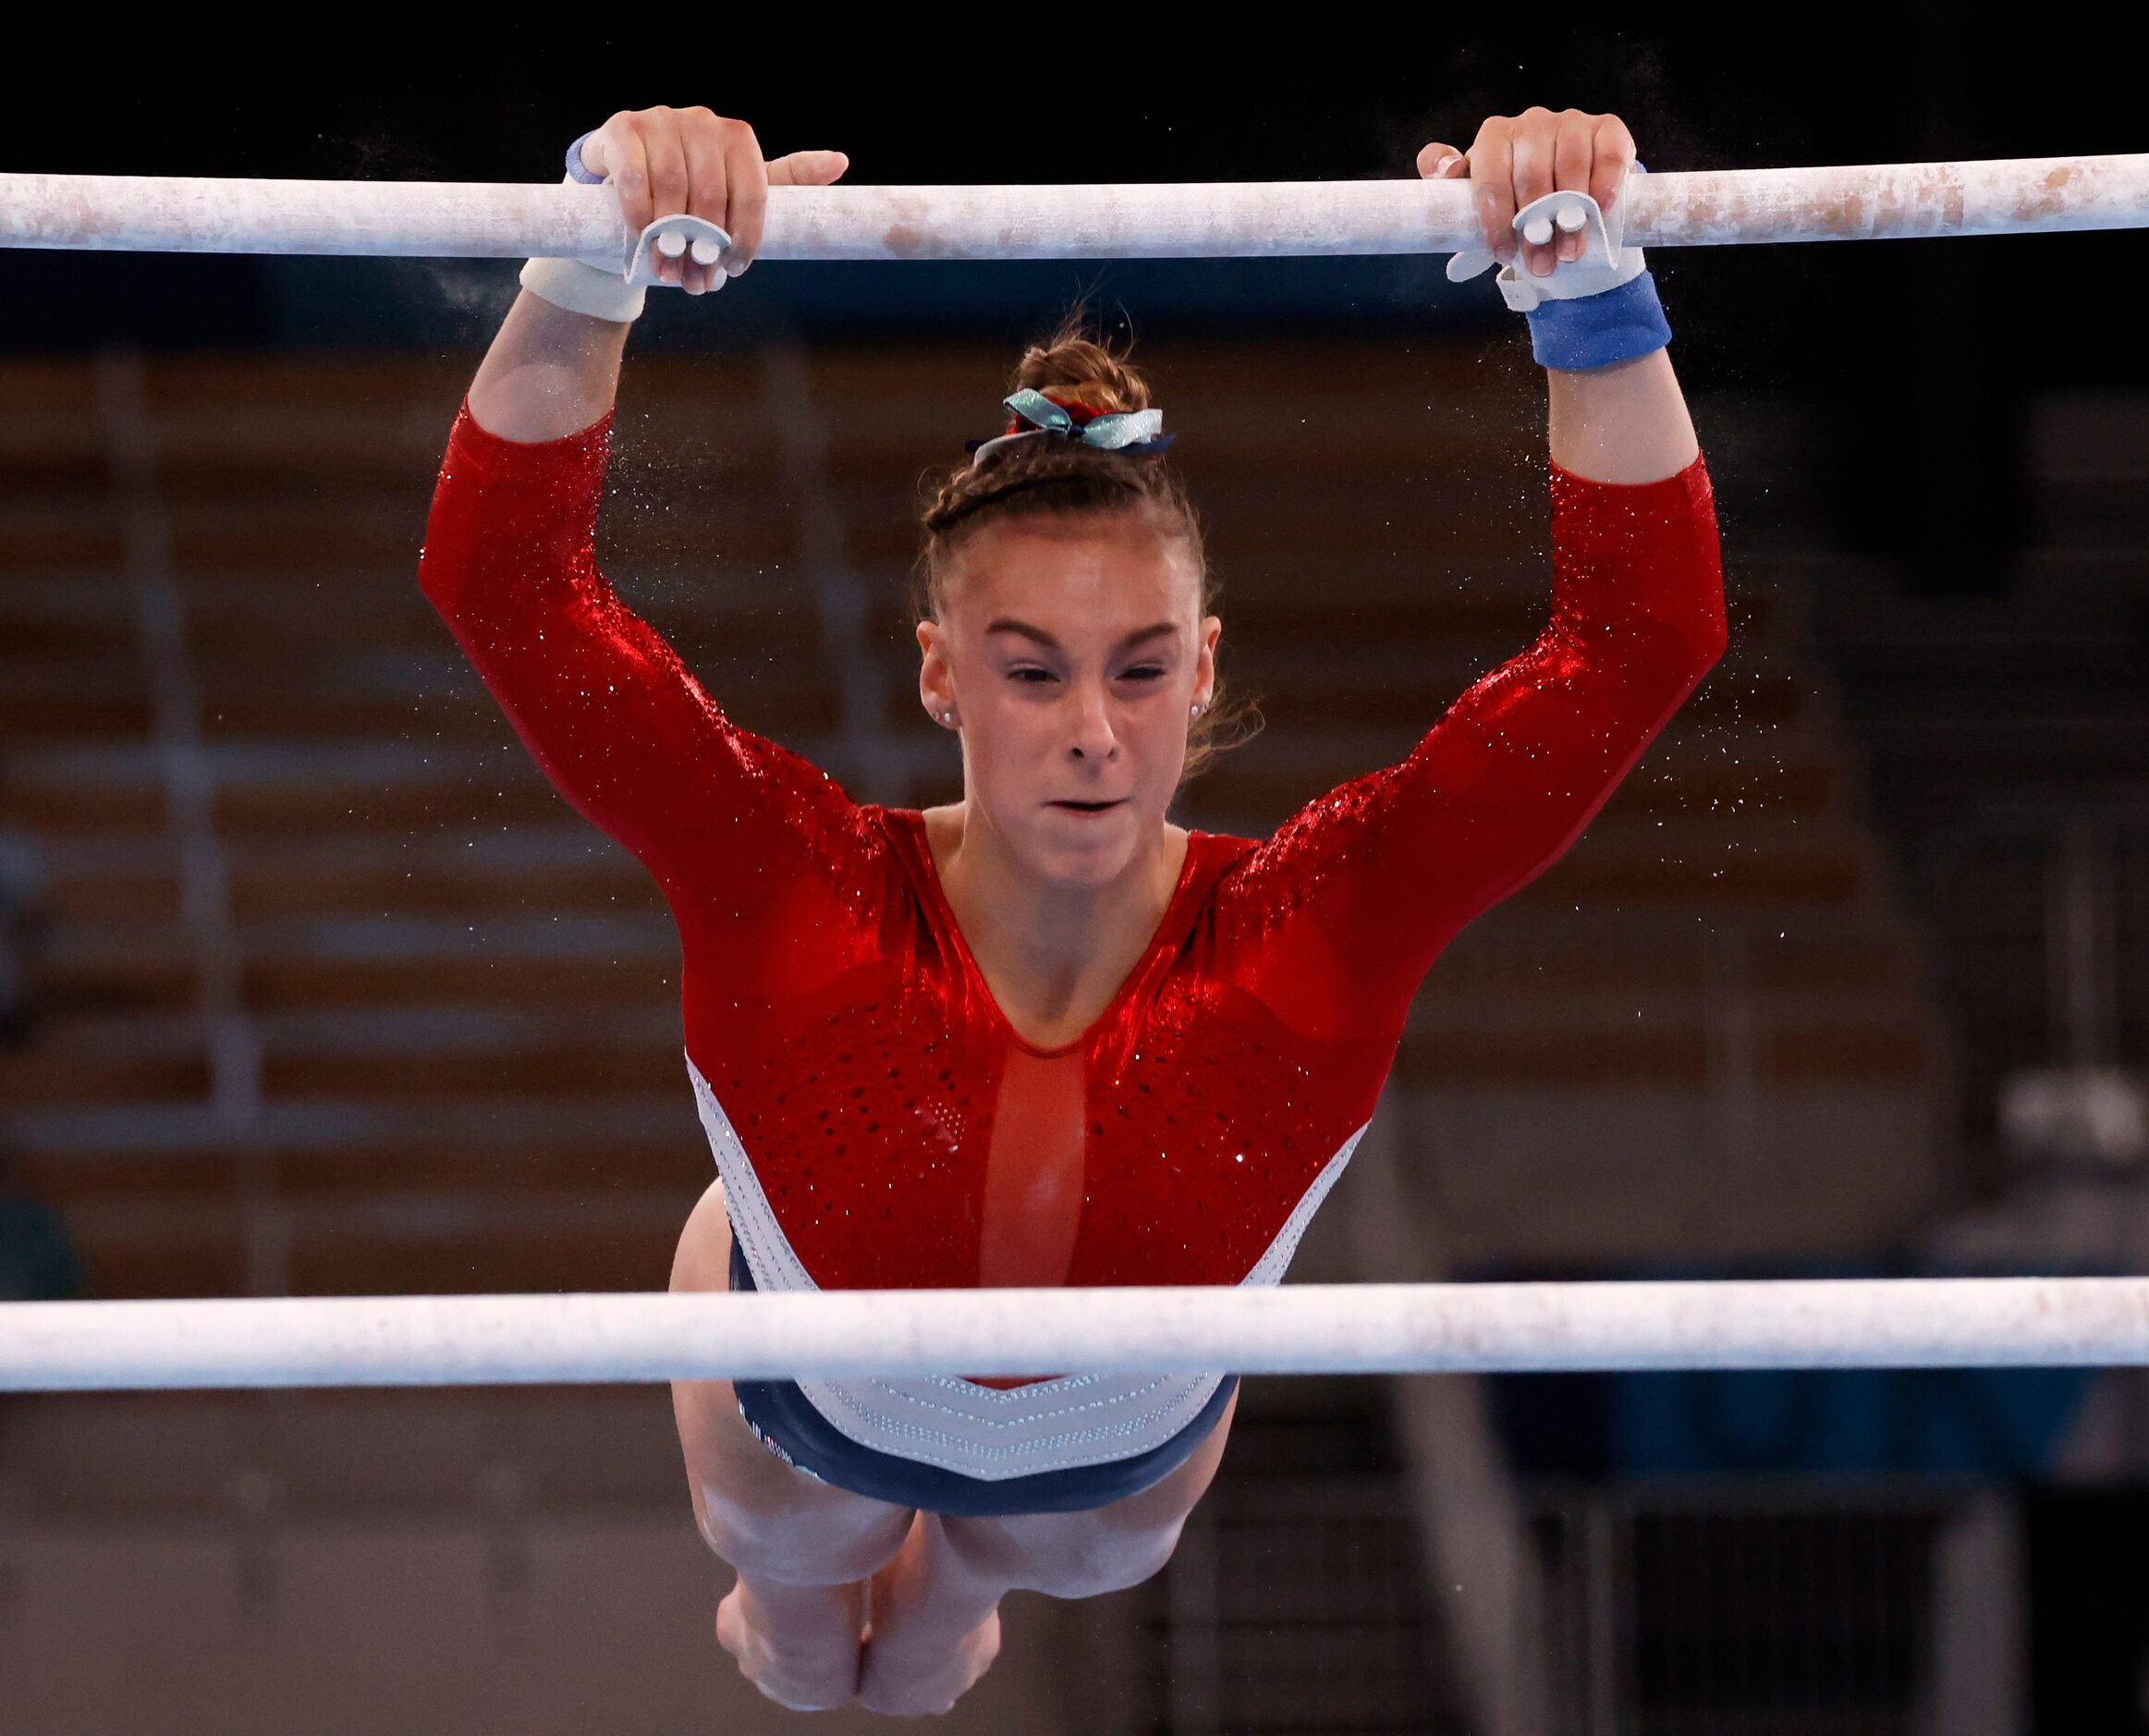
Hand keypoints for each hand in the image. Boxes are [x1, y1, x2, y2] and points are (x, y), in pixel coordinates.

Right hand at [578, 107, 848, 293]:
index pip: (753, 191)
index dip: (745, 236)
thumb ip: (783, 182)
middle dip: (704, 245)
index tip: (735, 269)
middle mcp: (702, 121)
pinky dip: (641, 214)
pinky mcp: (623, 128)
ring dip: (670, 238)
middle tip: (696, 281)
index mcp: (737, 137)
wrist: (624, 181)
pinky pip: (637, 176)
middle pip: (712, 193)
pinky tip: (642, 239)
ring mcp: (661, 119)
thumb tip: (840, 161)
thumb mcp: (738, 190)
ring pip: (673, 186)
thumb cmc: (689, 193)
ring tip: (668, 270)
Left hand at [1417, 109, 1636, 278]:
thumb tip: (1446, 172)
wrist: (1562, 193)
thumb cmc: (1513, 199)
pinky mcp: (1606, 128)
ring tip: (1569, 252)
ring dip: (1571, 215)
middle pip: (1531, 176)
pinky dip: (1604, 183)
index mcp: (1495, 136)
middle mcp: (1531, 122)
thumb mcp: (1476, 198)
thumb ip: (1450, 189)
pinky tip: (1601, 210)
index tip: (1503, 254)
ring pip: (1570, 165)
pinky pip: (1607, 152)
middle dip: (1535, 227)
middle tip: (1540, 264)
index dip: (1496, 218)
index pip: (1491, 175)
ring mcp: (1570, 122)